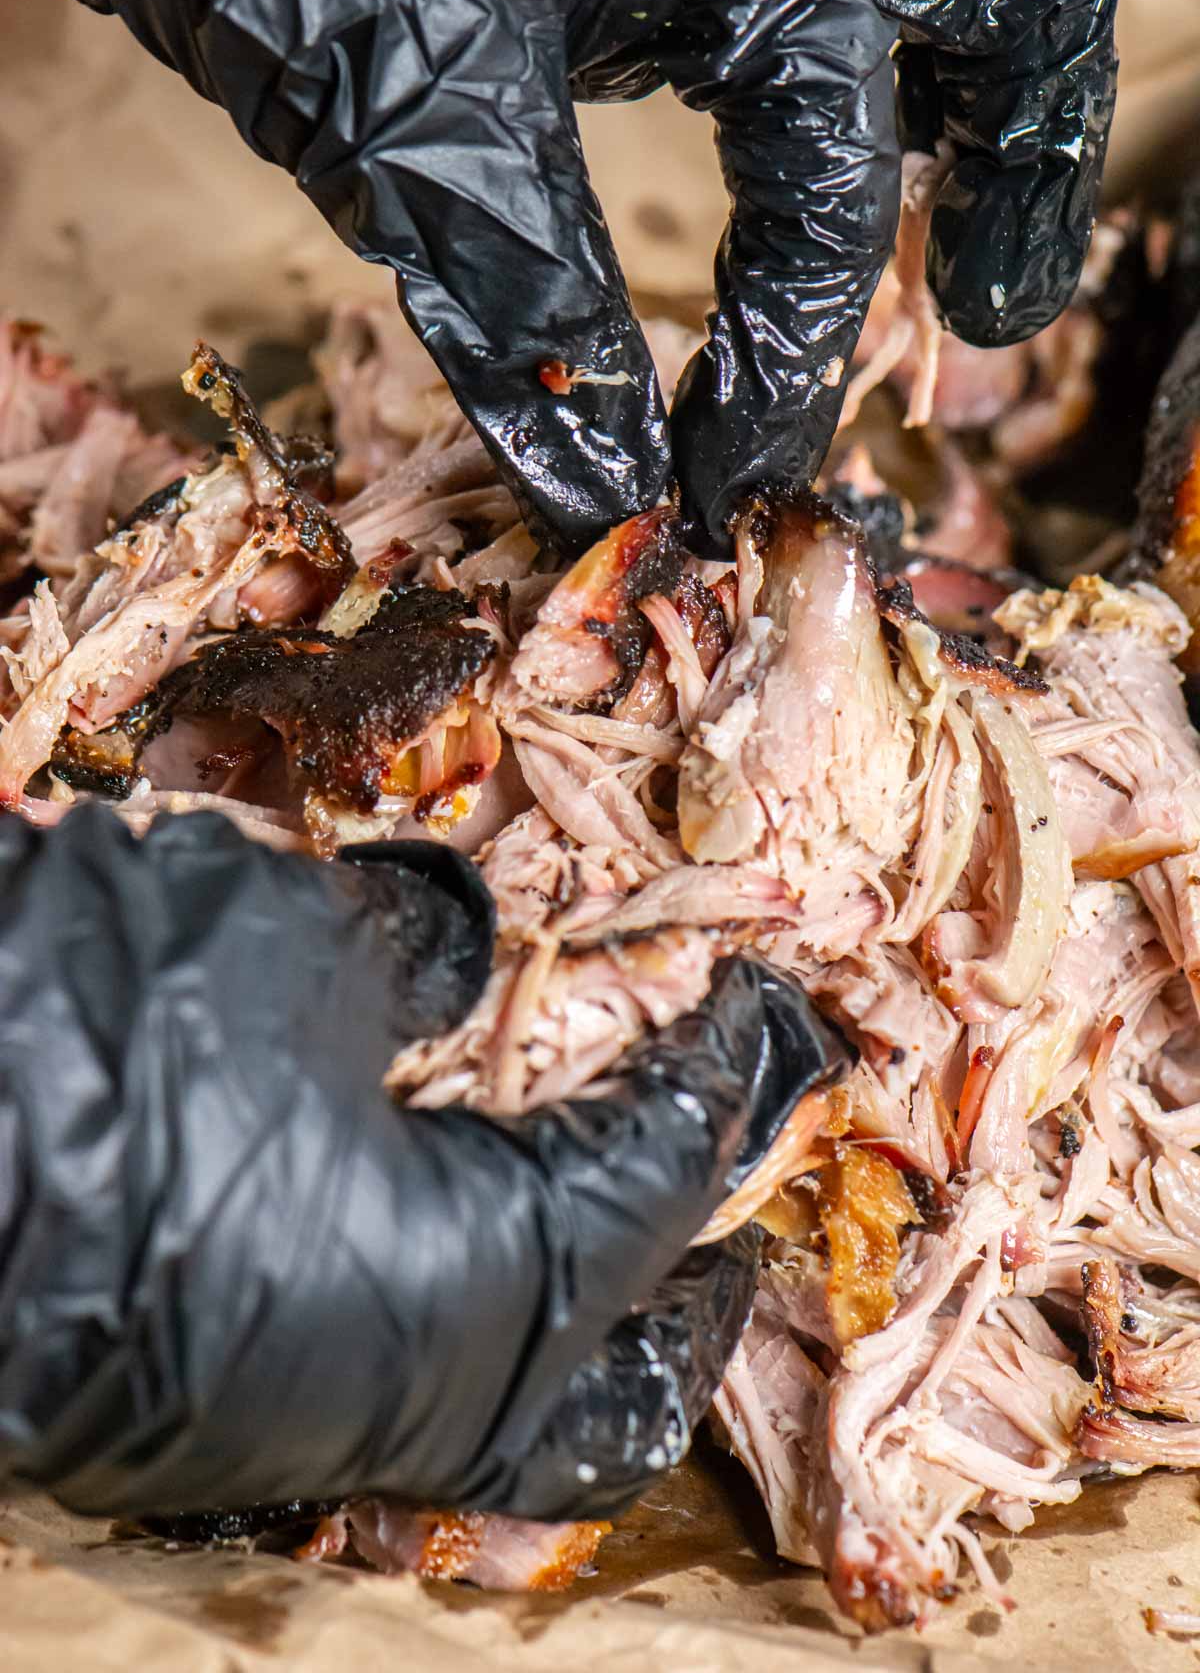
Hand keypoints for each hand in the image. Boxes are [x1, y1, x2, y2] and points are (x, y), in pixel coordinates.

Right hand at [0, 806, 843, 1519]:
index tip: (765, 1019)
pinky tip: (440, 1221)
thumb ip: (409, 949)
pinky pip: (385, 1388)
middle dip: (686, 1298)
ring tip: (605, 1220)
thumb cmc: (86, 1040)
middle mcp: (393, 1401)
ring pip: (493, 1414)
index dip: (722, 1085)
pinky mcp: (195, 1416)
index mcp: (467, 1287)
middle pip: (605, 1392)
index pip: (656, 1184)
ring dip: (574, 1322)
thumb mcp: (279, 947)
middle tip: (727, 1202)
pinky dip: (458, 1314)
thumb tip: (462, 948)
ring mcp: (279, 1431)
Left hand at [20, 0, 1116, 555]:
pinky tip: (833, 156)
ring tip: (970, 252)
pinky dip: (875, 63)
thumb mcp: (428, 132)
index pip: (829, 184)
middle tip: (990, 313)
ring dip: (986, 99)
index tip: (724, 485)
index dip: (788, 364)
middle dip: (1023, 169)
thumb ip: (541, 319)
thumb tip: (611, 493)